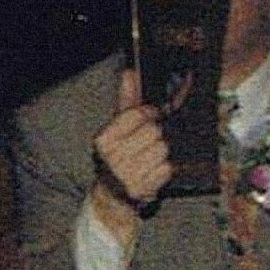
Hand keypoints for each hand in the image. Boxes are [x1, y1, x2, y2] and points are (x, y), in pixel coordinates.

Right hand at [89, 69, 170, 233]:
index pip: (136, 114)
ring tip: (151, 158)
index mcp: (104, 140)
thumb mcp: (118, 129)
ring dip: (162, 153)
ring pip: (162, 149)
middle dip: (157, 135)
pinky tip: (154, 171)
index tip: (154, 116)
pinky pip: (166, 168)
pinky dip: (165, 169)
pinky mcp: (141, 188)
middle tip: (151, 142)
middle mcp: (112, 157)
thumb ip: (126, 101)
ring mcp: (126, 174)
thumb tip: (129, 73)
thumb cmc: (119, 156)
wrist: (112, 196)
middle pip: (153, 131)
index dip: (150, 113)